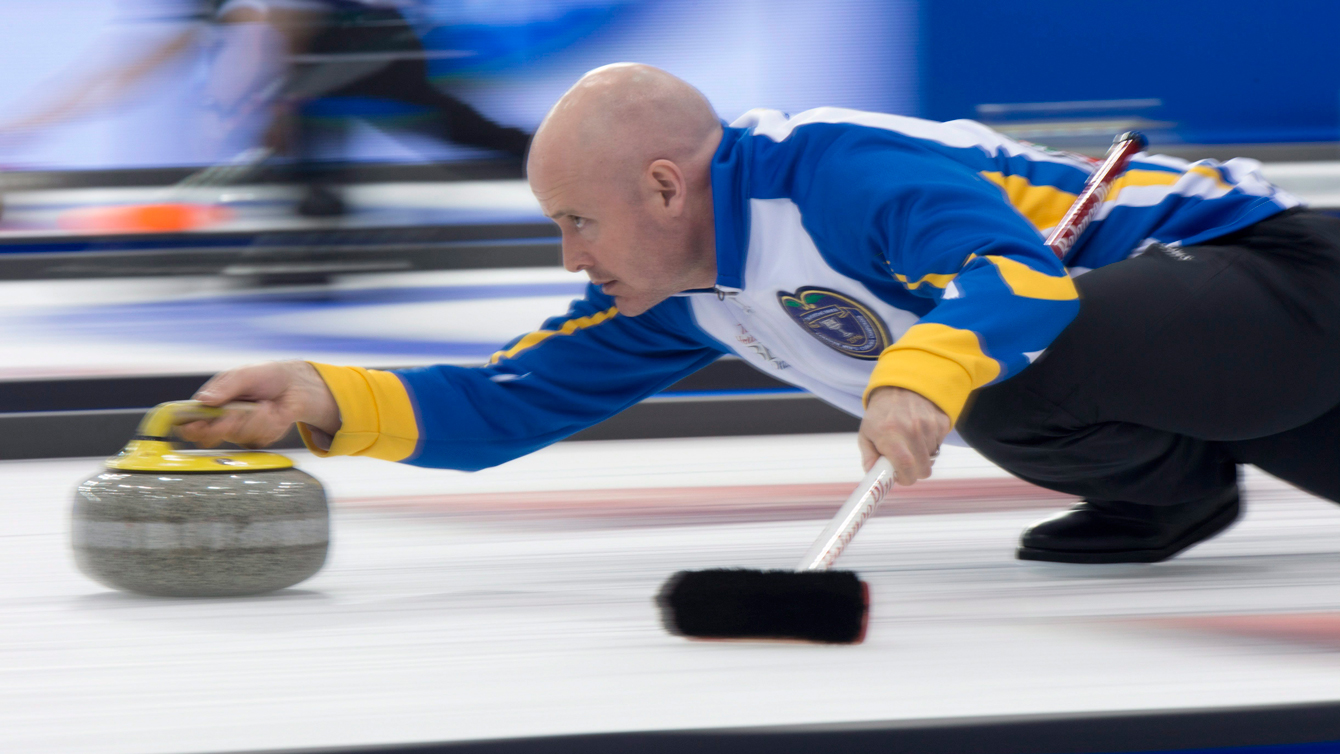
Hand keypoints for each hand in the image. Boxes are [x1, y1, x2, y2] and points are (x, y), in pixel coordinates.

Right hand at [176, 361, 339, 448]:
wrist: (295, 385)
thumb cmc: (266, 376)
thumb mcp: (244, 375)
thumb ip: (225, 388)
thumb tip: (204, 401)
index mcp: (211, 403)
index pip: (190, 422)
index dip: (189, 427)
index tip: (197, 424)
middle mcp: (222, 419)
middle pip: (208, 437)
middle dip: (223, 425)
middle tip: (235, 413)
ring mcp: (240, 430)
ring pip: (236, 436)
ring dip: (252, 418)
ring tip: (262, 404)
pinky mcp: (258, 438)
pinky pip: (257, 438)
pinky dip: (267, 422)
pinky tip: (271, 411)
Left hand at [858, 386, 950, 485]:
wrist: (901, 386)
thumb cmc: (881, 414)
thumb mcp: (866, 433)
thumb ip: (869, 458)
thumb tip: (875, 477)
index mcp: (890, 435)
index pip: (907, 469)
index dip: (905, 479)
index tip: (900, 477)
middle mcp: (912, 430)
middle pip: (923, 470)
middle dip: (915, 472)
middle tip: (906, 464)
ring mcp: (929, 425)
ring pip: (932, 459)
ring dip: (922, 456)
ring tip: (910, 441)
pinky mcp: (941, 422)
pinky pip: (939, 445)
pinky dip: (930, 444)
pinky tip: (920, 432)